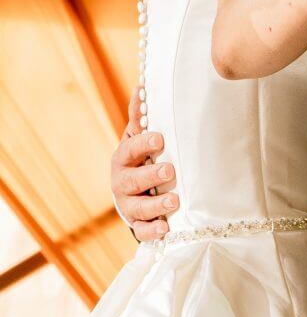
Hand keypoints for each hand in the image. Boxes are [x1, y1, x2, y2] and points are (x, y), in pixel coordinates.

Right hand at [110, 87, 177, 241]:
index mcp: (124, 157)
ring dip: (155, 205)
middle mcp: (122, 181)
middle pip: (131, 180)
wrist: (137, 189)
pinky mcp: (137, 223)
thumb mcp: (140, 136)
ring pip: (137, 208)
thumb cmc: (142, 156)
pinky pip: (142, 231)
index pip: (130, 149)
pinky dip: (152, 231)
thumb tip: (142, 84)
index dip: (143, 144)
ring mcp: (128, 204)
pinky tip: (165, 229)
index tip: (160, 139)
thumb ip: (140, 115)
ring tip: (174, 201)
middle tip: (169, 171)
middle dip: (150, 176)